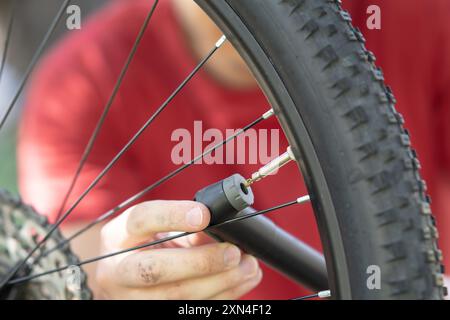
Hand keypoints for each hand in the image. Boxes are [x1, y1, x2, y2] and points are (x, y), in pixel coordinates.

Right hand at [95, 200, 261, 298]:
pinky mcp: (151, 313)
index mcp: (118, 236)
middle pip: (155, 270)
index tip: (204, 214)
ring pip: (176, 297)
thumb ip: (185, 225)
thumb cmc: (145, 245)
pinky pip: (189, 311)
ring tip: (248, 267)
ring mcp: (132, 299)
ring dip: (220, 283)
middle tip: (233, 253)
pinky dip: (222, 297)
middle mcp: (118, 271)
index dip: (172, 216)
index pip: (141, 220)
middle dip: (200, 262)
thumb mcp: (157, 227)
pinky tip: (242, 282)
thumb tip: (220, 230)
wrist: (121, 276)